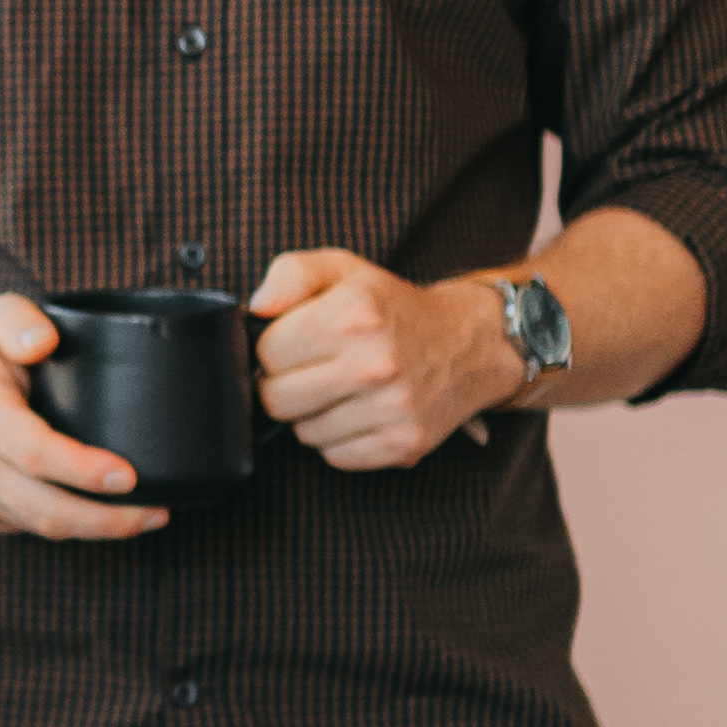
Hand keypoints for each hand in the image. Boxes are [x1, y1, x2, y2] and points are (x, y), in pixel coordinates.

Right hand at [0, 294, 169, 542]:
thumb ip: (17, 320)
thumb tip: (44, 341)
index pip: (34, 452)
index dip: (83, 471)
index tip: (130, 476)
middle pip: (45, 508)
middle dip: (106, 520)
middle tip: (157, 511)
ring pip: (42, 526)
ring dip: (98, 529)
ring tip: (147, 516)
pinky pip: (32, 527)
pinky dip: (74, 525)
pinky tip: (104, 512)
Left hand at [247, 249, 522, 470]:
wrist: (469, 342)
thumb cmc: (393, 307)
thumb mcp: (343, 269)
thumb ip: (291, 275)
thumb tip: (257, 307)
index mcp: (354, 315)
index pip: (266, 353)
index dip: (273, 348)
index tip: (295, 342)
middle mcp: (375, 364)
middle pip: (276, 400)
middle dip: (283, 384)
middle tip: (311, 369)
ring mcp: (392, 409)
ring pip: (303, 433)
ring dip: (312, 414)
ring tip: (341, 388)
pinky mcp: (403, 444)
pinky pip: (335, 457)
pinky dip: (338, 439)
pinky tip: (359, 411)